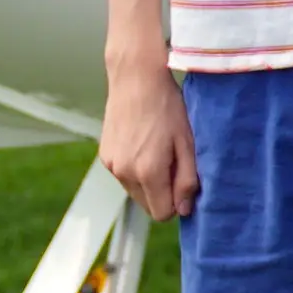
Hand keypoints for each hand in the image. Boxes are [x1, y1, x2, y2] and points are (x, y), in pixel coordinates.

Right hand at [99, 57, 197, 218]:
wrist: (136, 78)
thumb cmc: (168, 107)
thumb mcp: (187, 143)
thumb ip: (187, 180)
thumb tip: (184, 210)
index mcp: (148, 172)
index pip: (162, 213)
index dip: (177, 203)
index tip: (184, 181)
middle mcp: (124, 173)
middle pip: (147, 205)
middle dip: (163, 193)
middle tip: (173, 162)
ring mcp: (112, 165)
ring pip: (135, 191)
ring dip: (149, 182)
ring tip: (158, 150)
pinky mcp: (105, 156)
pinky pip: (124, 176)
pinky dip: (135, 169)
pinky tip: (144, 144)